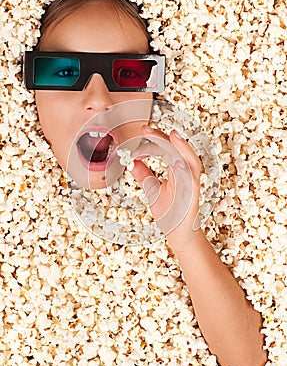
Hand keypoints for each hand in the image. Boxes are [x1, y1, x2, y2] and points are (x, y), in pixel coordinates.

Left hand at [130, 125, 202, 251]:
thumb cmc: (171, 214)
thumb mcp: (153, 190)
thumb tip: (132, 162)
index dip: (155, 140)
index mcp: (177, 170)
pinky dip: (187, 168)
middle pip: (177, 150)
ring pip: (190, 160)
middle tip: (146, 129)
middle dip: (162, 138)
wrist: (179, 236)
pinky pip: (193, 179)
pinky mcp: (194, 194)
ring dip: (182, 147)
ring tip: (172, 135)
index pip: (167, 149)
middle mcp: (186, 173)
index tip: (141, 132)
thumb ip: (144, 175)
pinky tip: (177, 161)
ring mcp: (192, 183)